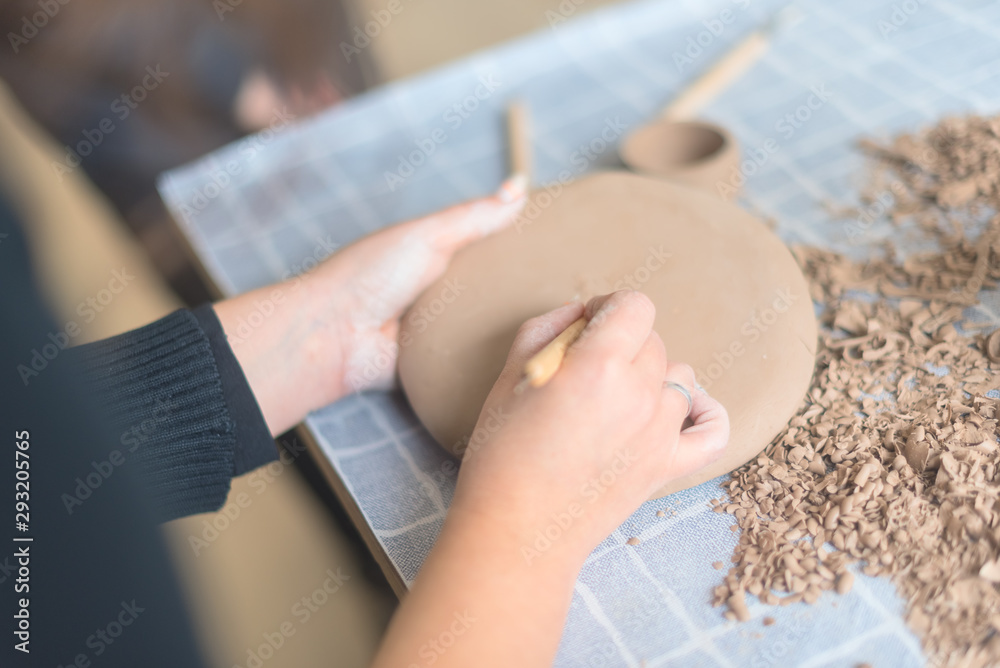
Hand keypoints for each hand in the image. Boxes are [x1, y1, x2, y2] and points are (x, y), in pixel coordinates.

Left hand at [214, 177, 527, 434]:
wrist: (334, 336)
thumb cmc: (371, 275)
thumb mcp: (429, 236)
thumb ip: (474, 216)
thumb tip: (520, 185)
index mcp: (429, 254)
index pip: (481, 246)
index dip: (515, 246)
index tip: (555, 246)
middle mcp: (433, 291)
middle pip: (486, 289)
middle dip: (517, 291)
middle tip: (564, 292)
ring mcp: (432, 330)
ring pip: (480, 328)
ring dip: (503, 328)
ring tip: (553, 327)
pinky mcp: (431, 364)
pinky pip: (466, 362)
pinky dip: (484, 360)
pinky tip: (520, 356)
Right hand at [451, 290, 729, 564]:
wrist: (516, 530)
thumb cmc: (502, 453)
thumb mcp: (509, 376)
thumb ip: (547, 329)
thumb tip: (580, 313)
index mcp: (598, 365)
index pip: (635, 306)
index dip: (610, 307)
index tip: (590, 325)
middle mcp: (639, 394)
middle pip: (654, 341)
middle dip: (623, 344)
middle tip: (588, 370)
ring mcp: (660, 433)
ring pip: (679, 377)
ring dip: (651, 378)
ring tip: (616, 400)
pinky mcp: (669, 467)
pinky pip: (713, 429)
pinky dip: (703, 415)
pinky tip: (681, 412)